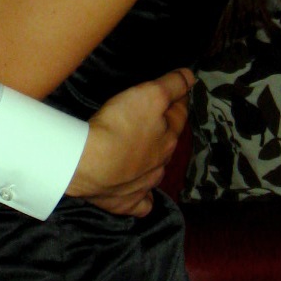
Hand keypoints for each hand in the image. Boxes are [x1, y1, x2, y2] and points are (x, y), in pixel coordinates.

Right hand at [66, 68, 193, 216]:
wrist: (88, 164)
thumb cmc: (119, 125)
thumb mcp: (148, 94)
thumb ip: (172, 85)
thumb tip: (191, 77)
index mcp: (168, 137)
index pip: (179, 115)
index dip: (179, 100)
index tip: (177, 91)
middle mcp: (161, 163)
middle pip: (168, 143)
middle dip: (165, 131)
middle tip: (153, 120)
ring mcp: (145, 185)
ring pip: (156, 173)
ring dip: (153, 162)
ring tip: (142, 153)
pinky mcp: (127, 203)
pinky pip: (141, 204)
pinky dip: (142, 198)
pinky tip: (138, 193)